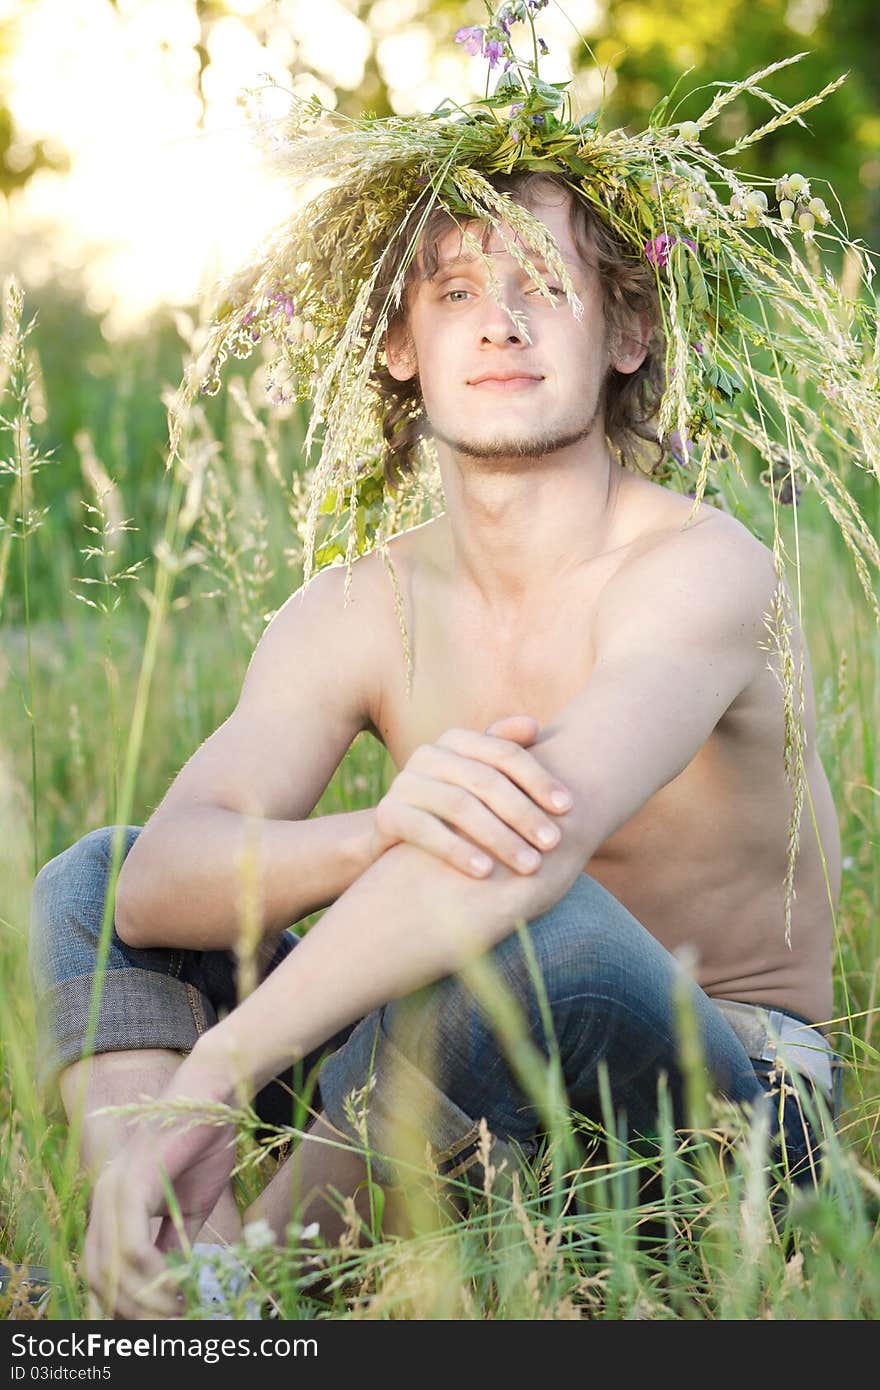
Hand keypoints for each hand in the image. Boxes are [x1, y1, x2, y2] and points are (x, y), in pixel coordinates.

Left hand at [82, 1048, 237, 1319]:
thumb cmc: (206, 1141)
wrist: (218, 1095)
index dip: (127, 1302)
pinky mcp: (133, 1183)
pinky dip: (152, 1275)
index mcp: (112, 1202)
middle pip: (98, 1277)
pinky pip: (131, 1246)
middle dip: (132, 1310)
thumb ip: (173, 1241)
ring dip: (146, 1300)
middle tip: (172, 1322)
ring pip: (112, 1268)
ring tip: (179, 1309)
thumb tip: (170, 1284)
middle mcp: (103, 1197)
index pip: (101, 1268)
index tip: (165, 1318)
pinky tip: (177, 1285)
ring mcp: (114, 1189)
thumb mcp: (189, 1205)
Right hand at [367, 714, 572, 879]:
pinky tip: (486, 872)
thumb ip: (506, 754)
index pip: (505, 753)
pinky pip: (425, 830)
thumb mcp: (481, 783)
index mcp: (456, 740)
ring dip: (500, 837)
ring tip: (529, 864)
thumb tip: (534, 725)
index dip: (539, 779)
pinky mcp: (387, 814)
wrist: (399, 840)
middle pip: (485, 780)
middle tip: (554, 843)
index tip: (568, 808)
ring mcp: (404, 783)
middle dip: (524, 813)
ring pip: (459, 805)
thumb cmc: (455, 810)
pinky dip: (458, 851)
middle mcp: (428, 755)